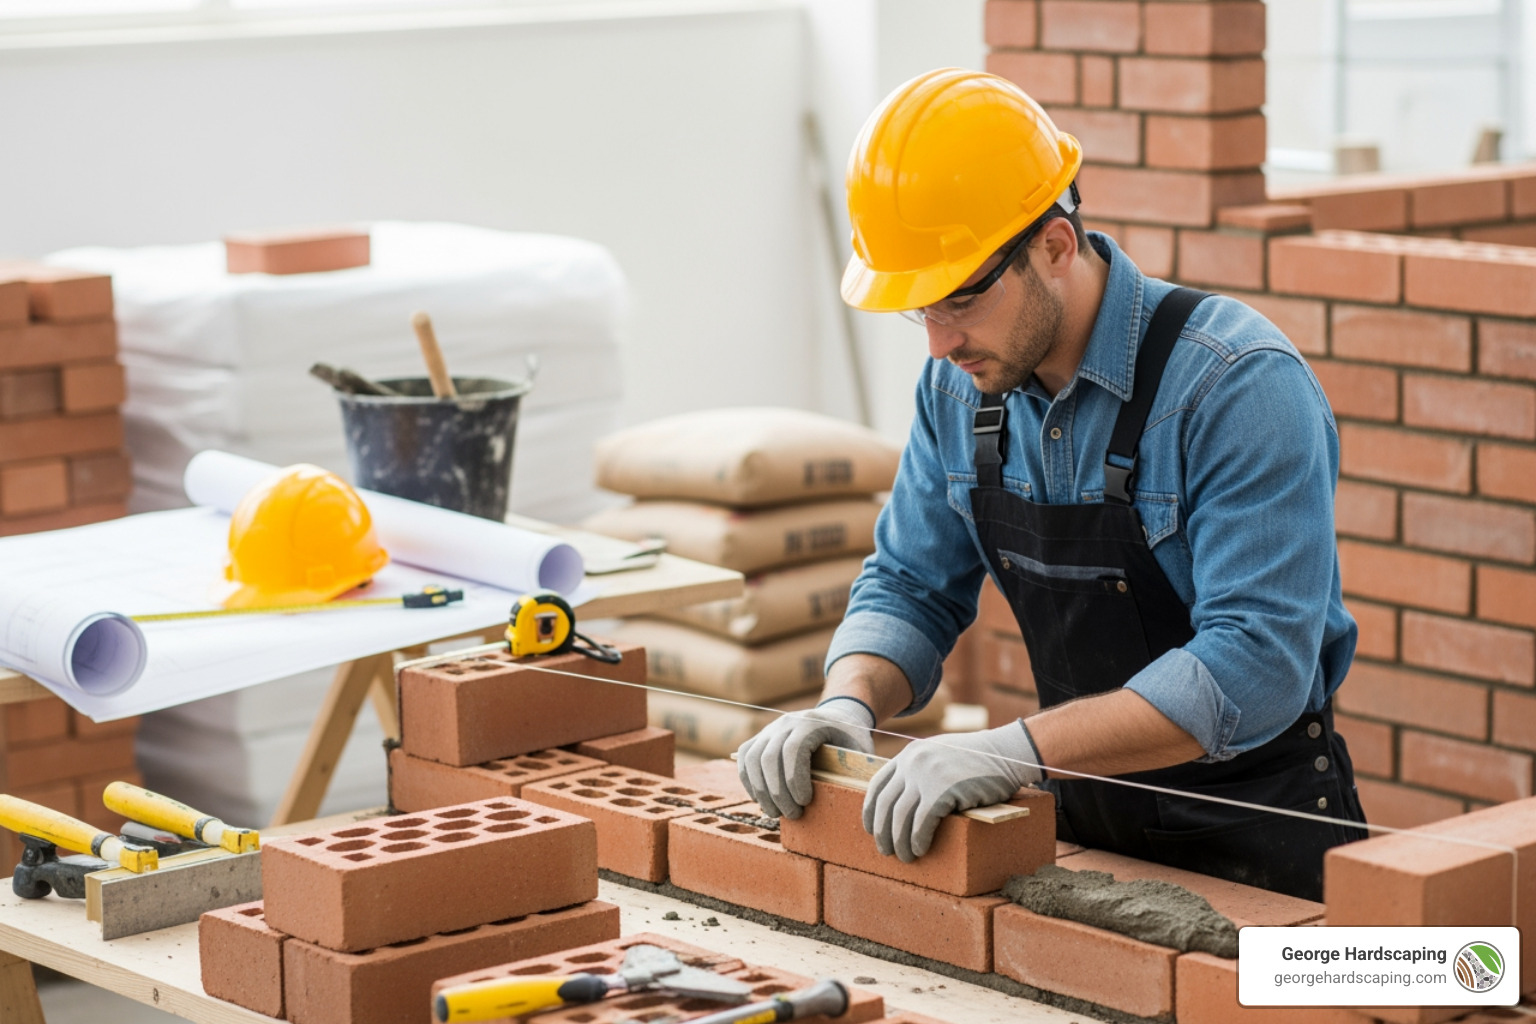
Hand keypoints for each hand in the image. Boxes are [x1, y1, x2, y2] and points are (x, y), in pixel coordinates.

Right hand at [737, 697, 874, 818]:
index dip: (794, 779)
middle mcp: (787, 722)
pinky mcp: (761, 737)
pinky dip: (749, 780)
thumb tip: (852, 799)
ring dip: (760, 790)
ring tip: (775, 812)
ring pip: (753, 758)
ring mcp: (771, 728)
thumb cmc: (850, 739)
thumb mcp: (860, 749)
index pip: (793, 749)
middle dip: (777, 792)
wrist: (838, 716)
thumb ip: (855, 769)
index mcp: (812, 723)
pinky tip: (760, 798)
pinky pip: (746, 757)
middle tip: (792, 814)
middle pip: (769, 757)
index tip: (805, 802)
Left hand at [863, 721, 1042, 861]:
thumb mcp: (938, 756)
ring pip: (901, 817)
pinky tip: (920, 849)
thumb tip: (901, 805)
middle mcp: (912, 762)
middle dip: (882, 832)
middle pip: (885, 804)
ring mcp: (927, 775)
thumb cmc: (975, 761)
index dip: (870, 811)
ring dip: (900, 842)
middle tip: (885, 851)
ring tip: (904, 857)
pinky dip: (918, 840)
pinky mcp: (944, 790)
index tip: (870, 830)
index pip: (877, 785)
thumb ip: (918, 771)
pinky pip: (922, 823)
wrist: (1005, 753)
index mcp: (908, 754)